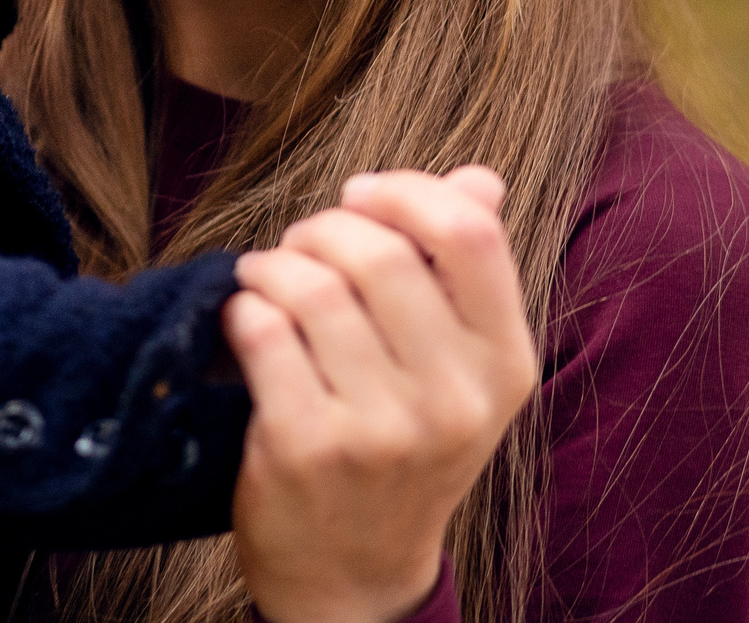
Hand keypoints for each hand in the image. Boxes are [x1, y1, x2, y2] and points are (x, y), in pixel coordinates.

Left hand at [223, 166, 537, 622]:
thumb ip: (467, 270)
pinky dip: (244, 308)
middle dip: (324, 228)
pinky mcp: (308, 448)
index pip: (471, 233)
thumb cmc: (404, 444)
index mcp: (505, 365)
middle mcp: (454, 400)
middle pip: (381, 252)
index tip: (362, 196)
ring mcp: (382, 430)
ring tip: (266, 276)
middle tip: (301, 244)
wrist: (354, 572)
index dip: (406, 192)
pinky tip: (245, 318)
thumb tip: (477, 176)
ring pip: (314, 287)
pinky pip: (264, 332)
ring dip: (274, 264)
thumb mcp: (460, 369)